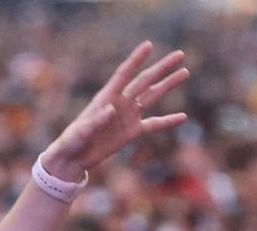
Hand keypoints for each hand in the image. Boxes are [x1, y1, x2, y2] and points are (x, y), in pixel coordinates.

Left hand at [40, 42, 188, 180]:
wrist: (73, 159)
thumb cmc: (72, 142)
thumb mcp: (82, 131)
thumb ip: (96, 121)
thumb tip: (111, 109)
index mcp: (106, 97)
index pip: (124, 74)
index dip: (136, 60)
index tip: (149, 45)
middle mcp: (120, 102)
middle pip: (145, 81)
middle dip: (162, 68)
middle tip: (180, 54)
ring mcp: (128, 116)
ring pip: (152, 97)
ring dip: (168, 85)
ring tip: (185, 72)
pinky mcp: (132, 132)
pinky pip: (153, 125)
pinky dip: (168, 121)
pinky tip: (183, 117)